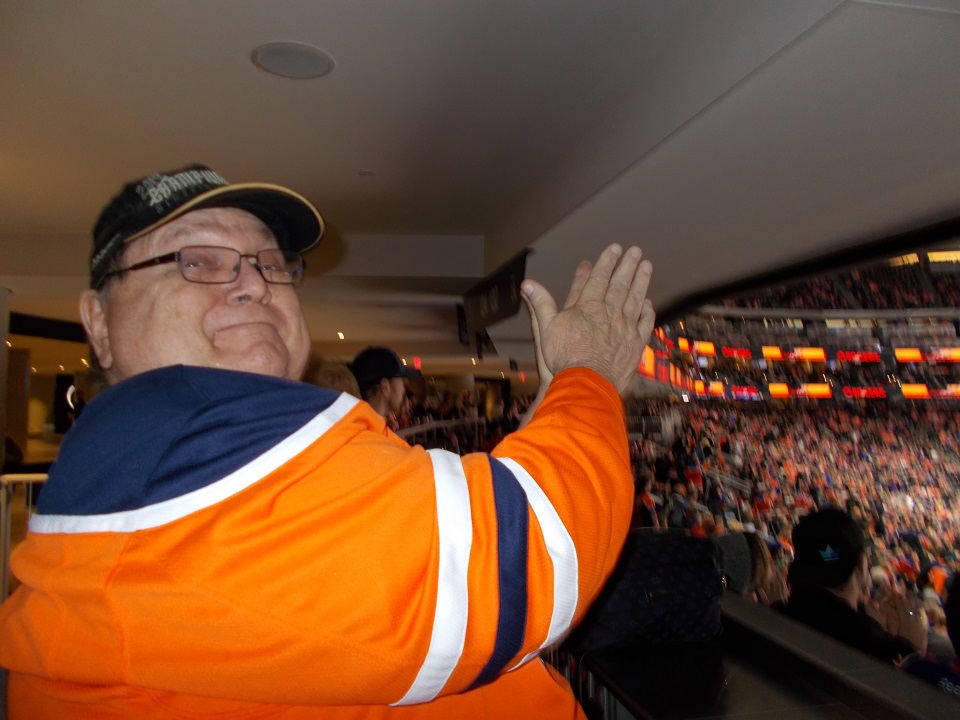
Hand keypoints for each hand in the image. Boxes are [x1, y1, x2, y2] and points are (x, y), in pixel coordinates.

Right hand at [521, 244, 654, 393]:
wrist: (587, 384)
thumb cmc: (565, 358)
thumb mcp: (546, 328)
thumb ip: (540, 304)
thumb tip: (528, 284)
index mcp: (588, 306)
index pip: (599, 278)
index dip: (606, 262)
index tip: (615, 249)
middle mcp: (610, 312)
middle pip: (620, 284)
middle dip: (627, 266)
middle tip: (635, 252)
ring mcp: (625, 328)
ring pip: (635, 299)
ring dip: (641, 282)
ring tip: (646, 267)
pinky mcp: (634, 344)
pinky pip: (644, 323)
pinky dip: (647, 312)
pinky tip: (649, 303)